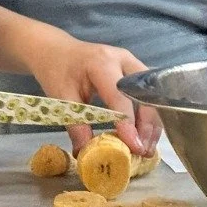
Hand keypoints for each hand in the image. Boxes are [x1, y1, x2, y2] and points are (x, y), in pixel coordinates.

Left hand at [24, 31, 161, 156]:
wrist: (55, 50)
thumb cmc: (57, 70)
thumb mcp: (61, 97)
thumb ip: (76, 126)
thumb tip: (86, 155)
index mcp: (102, 63)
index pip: (120, 97)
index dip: (129, 124)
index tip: (135, 148)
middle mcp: (123, 60)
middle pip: (145, 94)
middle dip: (147, 125)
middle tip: (143, 151)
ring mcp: (131, 63)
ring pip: (151, 95)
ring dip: (151, 123)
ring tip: (145, 148)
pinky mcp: (134, 70)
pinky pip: (147, 94)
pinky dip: (148, 116)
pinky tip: (143, 135)